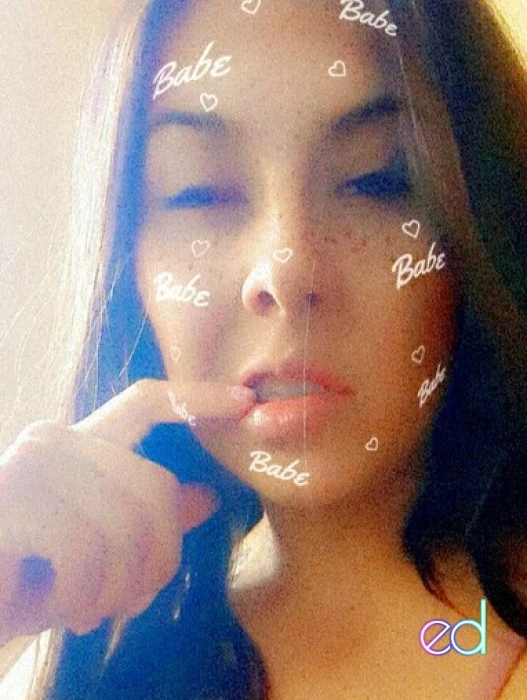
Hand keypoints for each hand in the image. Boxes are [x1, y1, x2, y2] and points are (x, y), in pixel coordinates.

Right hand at [0, 379, 254, 642]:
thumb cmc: (30, 580)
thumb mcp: (100, 555)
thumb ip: (149, 521)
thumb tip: (205, 497)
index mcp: (82, 446)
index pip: (146, 402)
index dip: (197, 398)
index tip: (244, 401)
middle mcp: (58, 440)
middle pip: (154, 486)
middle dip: (158, 559)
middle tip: (133, 601)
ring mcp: (34, 463)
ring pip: (127, 522)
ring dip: (117, 588)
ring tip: (90, 610)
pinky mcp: (15, 497)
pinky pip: (86, 550)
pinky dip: (84, 596)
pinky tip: (64, 610)